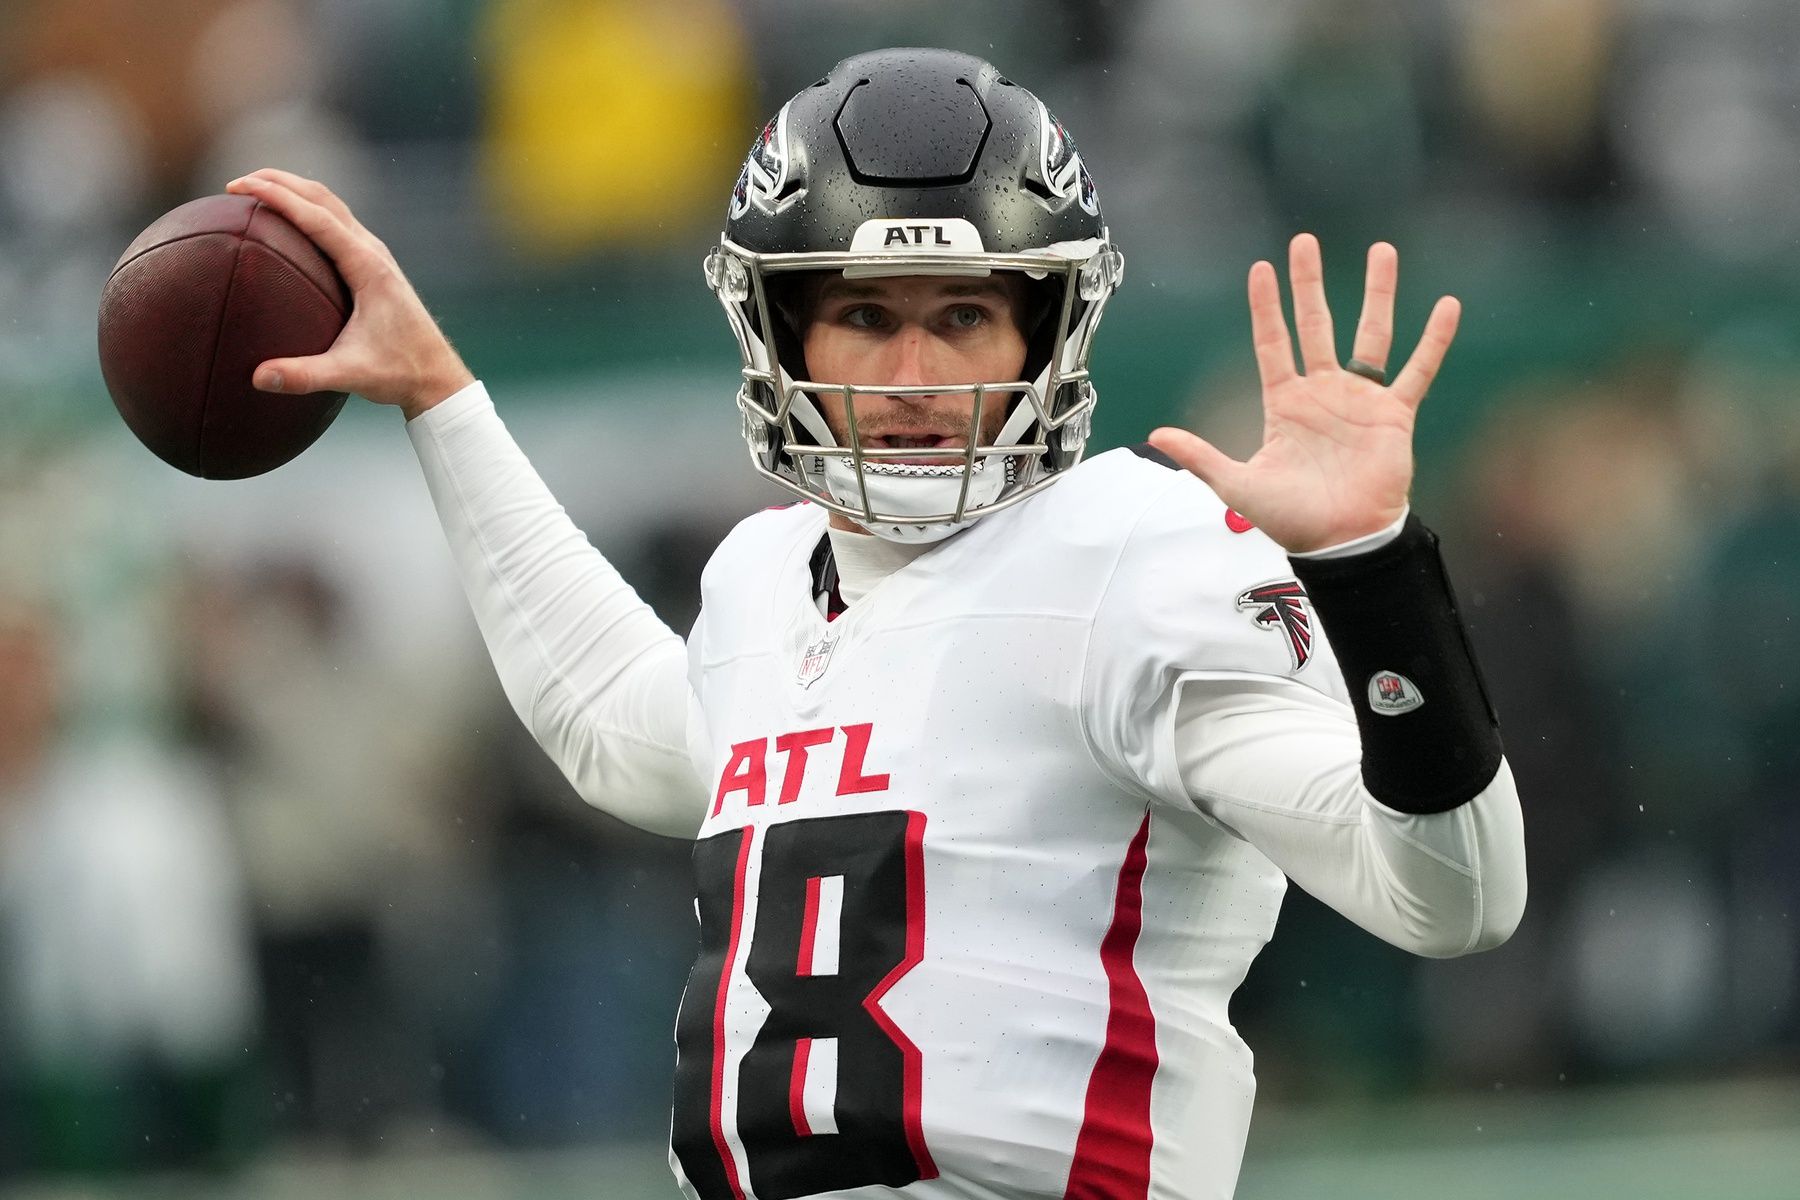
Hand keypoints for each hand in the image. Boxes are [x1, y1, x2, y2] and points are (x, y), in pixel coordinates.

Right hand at [224, 169, 474, 419]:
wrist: (438, 378)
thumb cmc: (399, 374)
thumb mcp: (351, 375)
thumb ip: (304, 376)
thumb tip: (257, 377)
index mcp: (369, 268)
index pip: (317, 218)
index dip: (277, 197)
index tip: (240, 187)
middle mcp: (374, 253)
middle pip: (323, 199)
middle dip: (279, 183)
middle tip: (235, 184)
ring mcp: (376, 256)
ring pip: (331, 206)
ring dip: (294, 192)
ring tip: (254, 192)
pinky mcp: (375, 265)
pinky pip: (337, 224)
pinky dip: (308, 211)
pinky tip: (286, 224)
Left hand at [1148, 234, 1459, 553]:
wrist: (1340, 542)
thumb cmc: (1291, 517)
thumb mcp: (1237, 484)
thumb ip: (1201, 455)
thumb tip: (1156, 435)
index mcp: (1285, 403)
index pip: (1273, 343)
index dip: (1267, 308)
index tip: (1260, 269)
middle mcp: (1322, 392)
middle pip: (1316, 324)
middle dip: (1310, 284)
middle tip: (1305, 242)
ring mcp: (1360, 400)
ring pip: (1371, 334)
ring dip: (1377, 294)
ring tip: (1381, 252)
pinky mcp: (1394, 415)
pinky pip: (1418, 370)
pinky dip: (1434, 340)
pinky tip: (1448, 306)